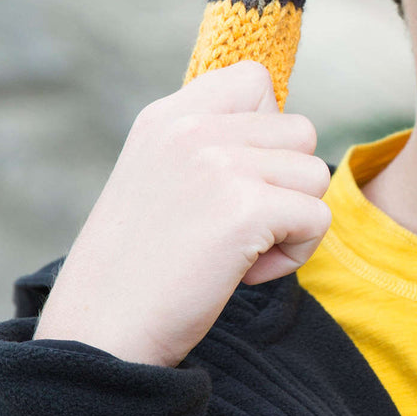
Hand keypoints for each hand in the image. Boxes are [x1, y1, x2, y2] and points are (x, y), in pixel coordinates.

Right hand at [34, 61, 330, 367]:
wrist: (98, 336)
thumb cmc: (138, 266)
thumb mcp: (159, 173)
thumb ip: (212, 139)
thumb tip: (285, 127)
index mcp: (168, 116)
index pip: (255, 79)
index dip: (266, 128)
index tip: (236, 176)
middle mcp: (192, 129)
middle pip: (300, 132)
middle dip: (283, 185)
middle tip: (233, 226)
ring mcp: (219, 165)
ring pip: (315, 175)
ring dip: (291, 221)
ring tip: (236, 250)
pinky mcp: (246, 209)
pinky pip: (317, 218)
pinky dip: (295, 254)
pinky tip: (245, 273)